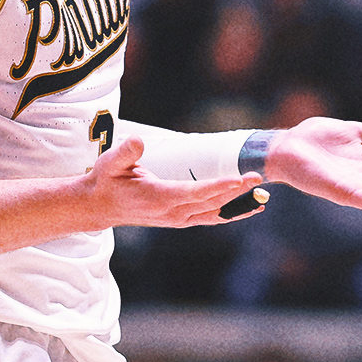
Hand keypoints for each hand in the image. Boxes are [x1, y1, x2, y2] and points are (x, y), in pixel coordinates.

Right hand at [89, 137, 264, 226]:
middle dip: (236, 192)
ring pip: (214, 213)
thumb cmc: (106, 181)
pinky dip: (229, 213)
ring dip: (238, 206)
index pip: (195, 193)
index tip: (238, 181)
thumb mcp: (110, 163)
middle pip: (211, 203)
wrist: (99, 206)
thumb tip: (137, 141)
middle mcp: (172, 212)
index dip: (218, 187)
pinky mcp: (180, 220)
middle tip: (258, 177)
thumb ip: (125, 153)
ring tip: (262, 199)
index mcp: (159, 197)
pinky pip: (210, 218)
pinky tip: (247, 209)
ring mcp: (178, 219)